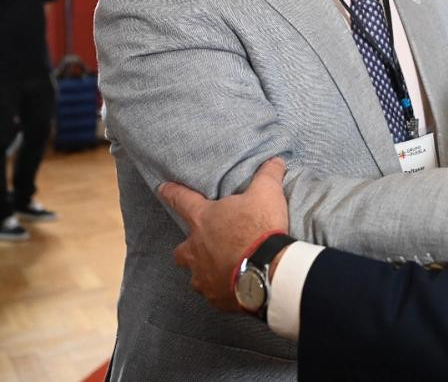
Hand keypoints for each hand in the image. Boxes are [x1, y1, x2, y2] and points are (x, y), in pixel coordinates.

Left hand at [158, 157, 288, 311]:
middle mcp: (195, 249)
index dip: (172, 192)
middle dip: (188, 247)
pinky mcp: (214, 296)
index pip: (181, 200)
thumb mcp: (267, 193)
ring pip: (196, 274)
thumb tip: (275, 160)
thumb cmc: (260, 228)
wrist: (267, 270)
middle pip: (181, 249)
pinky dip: (223, 289)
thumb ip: (268, 175)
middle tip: (205, 245)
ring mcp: (202, 275)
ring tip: (225, 268)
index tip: (162, 188)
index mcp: (203, 220)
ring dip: (206, 270)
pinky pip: (214, 293)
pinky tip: (236, 285)